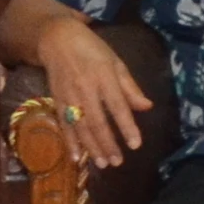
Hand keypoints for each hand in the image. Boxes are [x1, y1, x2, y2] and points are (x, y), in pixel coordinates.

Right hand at [32, 18, 159, 169]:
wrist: (58, 39)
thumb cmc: (92, 50)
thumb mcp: (115, 62)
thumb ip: (130, 87)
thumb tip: (147, 107)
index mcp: (104, 77)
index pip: (118, 106)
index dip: (127, 127)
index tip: (136, 145)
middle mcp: (86, 89)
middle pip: (98, 121)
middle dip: (108, 144)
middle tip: (117, 162)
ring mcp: (69, 96)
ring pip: (81, 127)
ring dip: (91, 147)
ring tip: (102, 163)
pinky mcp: (56, 100)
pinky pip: (64, 125)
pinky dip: (69, 141)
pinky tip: (76, 157)